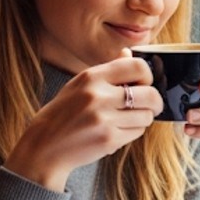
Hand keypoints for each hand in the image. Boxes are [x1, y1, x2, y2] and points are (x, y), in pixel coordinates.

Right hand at [4, 49, 162, 190]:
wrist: (45, 146)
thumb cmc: (64, 114)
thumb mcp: (79, 85)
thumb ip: (107, 70)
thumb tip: (128, 52)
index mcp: (92, 77)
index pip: (137, 66)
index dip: (148, 76)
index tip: (145, 83)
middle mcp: (98, 95)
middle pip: (150, 94)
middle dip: (155, 101)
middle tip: (151, 106)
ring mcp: (104, 119)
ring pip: (146, 116)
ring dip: (143, 119)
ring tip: (128, 120)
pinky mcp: (109, 139)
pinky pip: (137, 132)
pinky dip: (133, 132)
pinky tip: (118, 131)